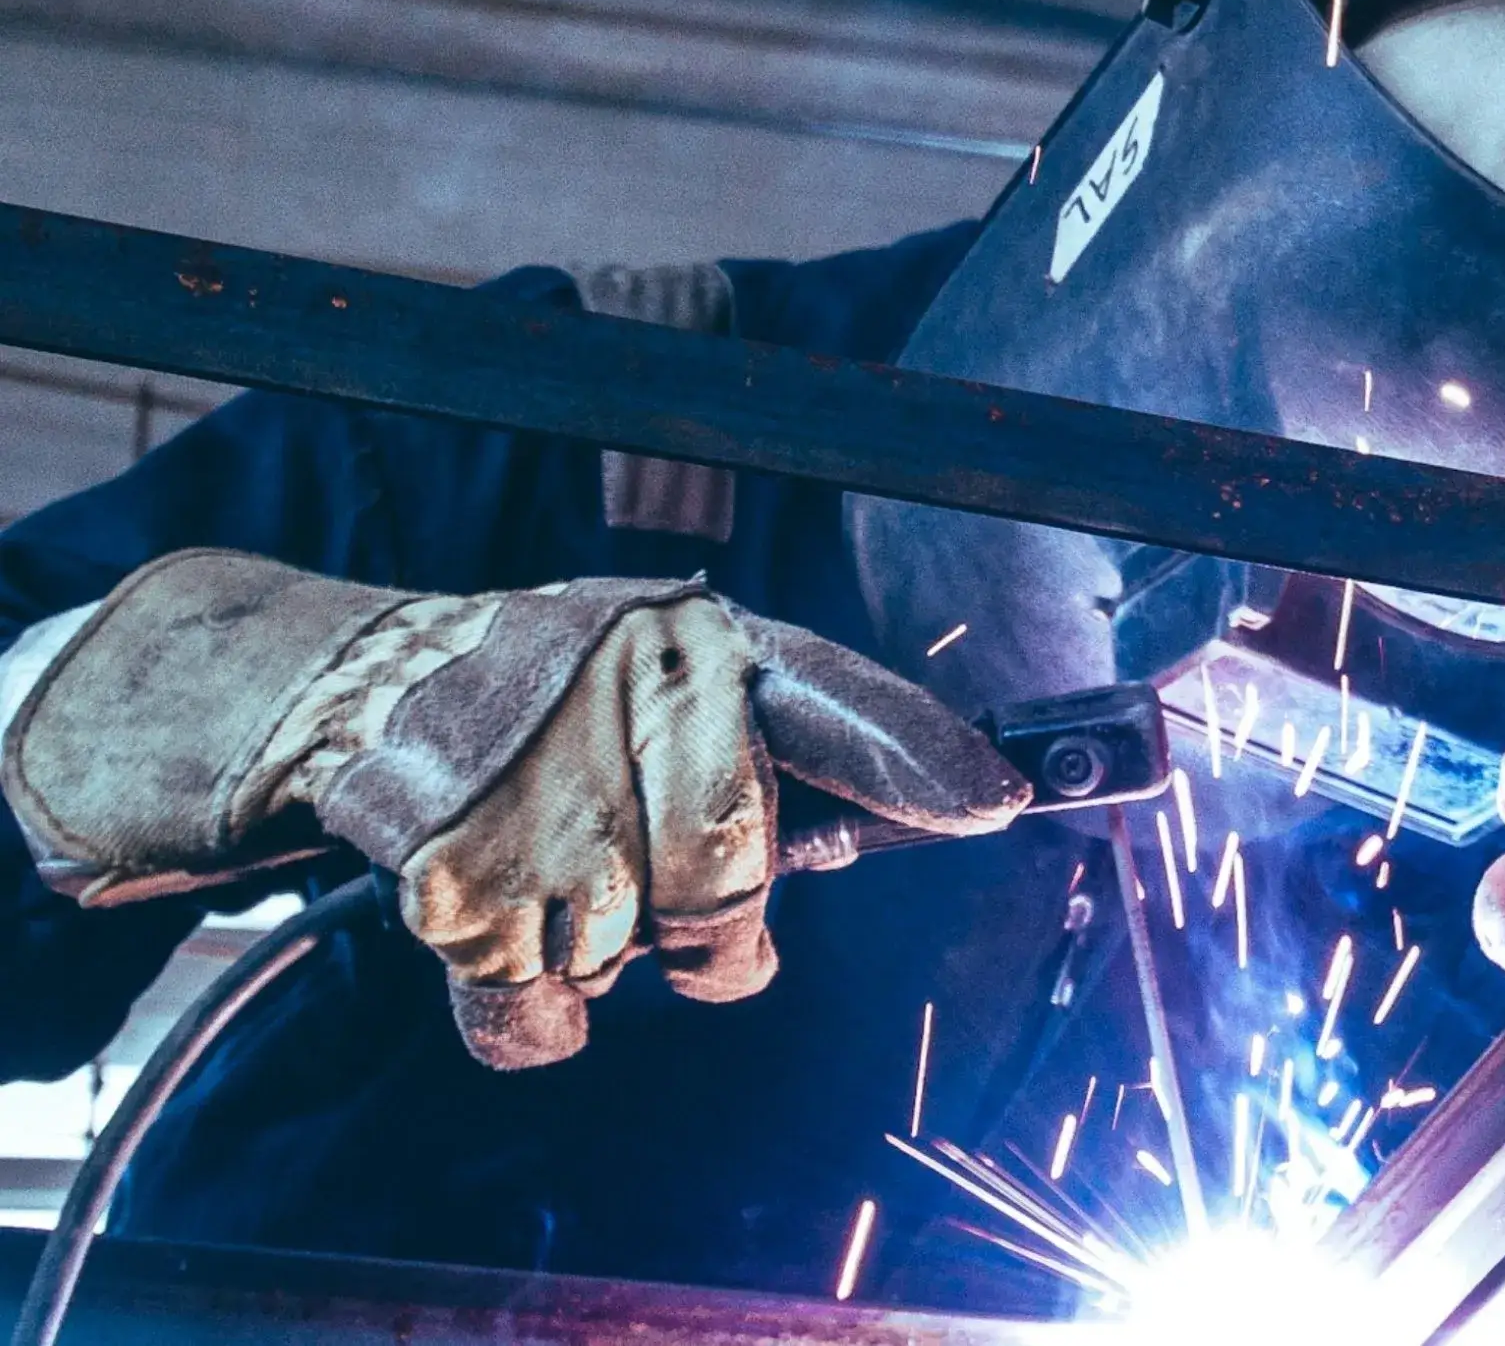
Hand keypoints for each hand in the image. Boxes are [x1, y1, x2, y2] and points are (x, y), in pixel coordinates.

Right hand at [1, 552, 1028, 1067]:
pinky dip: (532, 1009)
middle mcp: (627, 702)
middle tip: (674, 892)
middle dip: (715, 918)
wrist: (357, 683)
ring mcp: (539, 795)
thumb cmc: (556, 683)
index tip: (997, 802)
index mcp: (699, 640)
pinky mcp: (455, 880)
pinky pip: (542, 1015)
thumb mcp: (669, 656)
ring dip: (612, 946)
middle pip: (734, 879)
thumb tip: (959, 804)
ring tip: (559, 861)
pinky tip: (508, 925)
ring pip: (642, 955)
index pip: (832, 696)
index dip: (916, 755)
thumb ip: (793, 725)